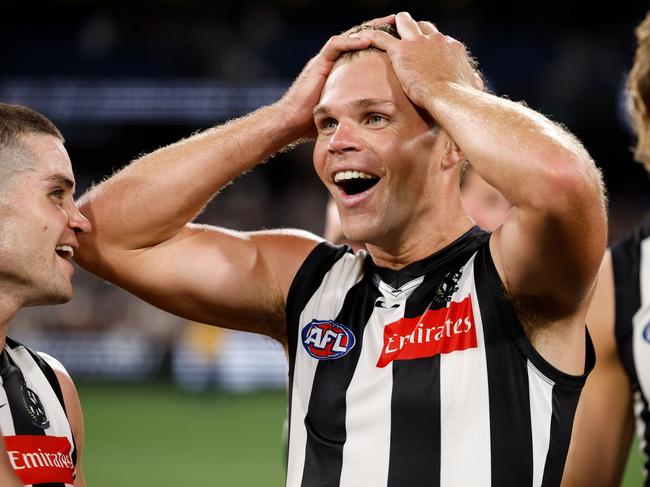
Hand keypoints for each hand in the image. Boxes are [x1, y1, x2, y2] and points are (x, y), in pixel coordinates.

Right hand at [277, 15, 395, 139]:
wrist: (291, 123)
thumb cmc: (314, 121)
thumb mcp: (343, 111)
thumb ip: (356, 106)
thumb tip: (377, 117)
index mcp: (341, 69)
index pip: (363, 48)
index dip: (380, 41)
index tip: (399, 38)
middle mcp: (333, 60)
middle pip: (358, 36)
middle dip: (378, 28)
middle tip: (397, 21)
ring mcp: (325, 60)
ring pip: (348, 36)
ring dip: (368, 29)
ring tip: (386, 24)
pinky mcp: (318, 63)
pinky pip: (334, 46)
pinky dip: (350, 41)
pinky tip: (366, 39)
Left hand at [353, 12, 482, 109]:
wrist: (451, 98)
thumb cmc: (463, 98)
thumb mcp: (473, 86)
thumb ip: (472, 81)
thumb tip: (476, 82)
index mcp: (452, 47)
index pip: (439, 39)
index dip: (430, 44)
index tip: (424, 52)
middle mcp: (437, 40)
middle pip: (424, 25)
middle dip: (414, 30)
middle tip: (404, 38)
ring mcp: (418, 43)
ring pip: (404, 22)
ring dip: (395, 25)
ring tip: (384, 30)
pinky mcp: (402, 51)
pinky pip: (381, 38)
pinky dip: (372, 37)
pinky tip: (362, 39)